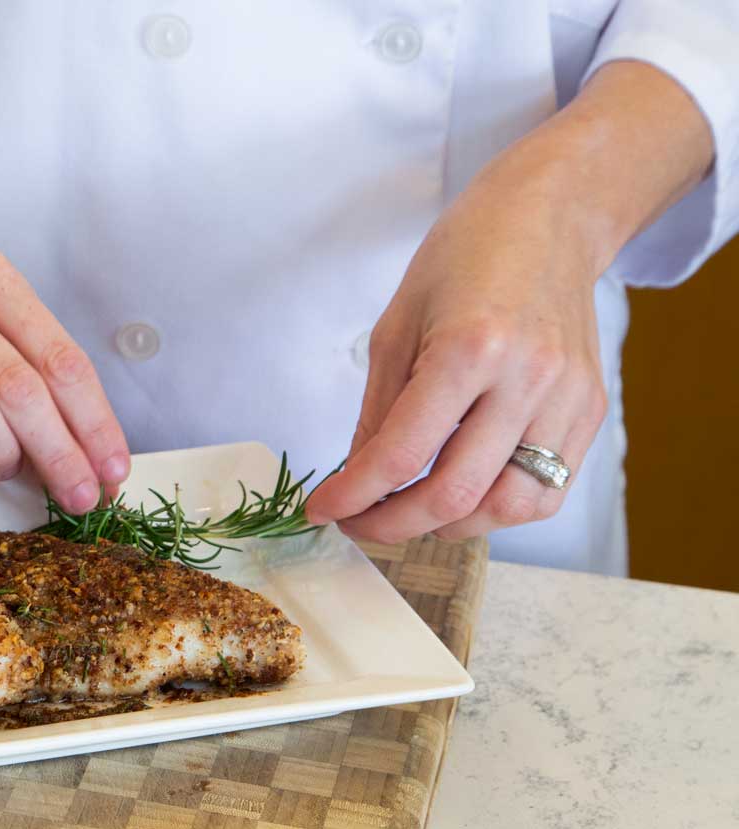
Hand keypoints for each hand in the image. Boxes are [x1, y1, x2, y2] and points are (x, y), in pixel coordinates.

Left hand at [305, 61, 714, 542]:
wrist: (552, 216)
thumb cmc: (466, 258)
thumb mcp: (396, 326)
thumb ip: (378, 412)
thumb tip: (357, 480)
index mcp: (471, 348)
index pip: (402, 455)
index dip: (353, 496)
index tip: (322, 511)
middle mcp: (529, 378)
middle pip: (456, 496)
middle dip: (393, 525)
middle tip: (357, 523)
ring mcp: (568, 398)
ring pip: (509, 508)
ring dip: (449, 527)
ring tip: (409, 511)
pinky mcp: (591, 410)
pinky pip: (546, 491)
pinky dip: (498, 509)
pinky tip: (463, 493)